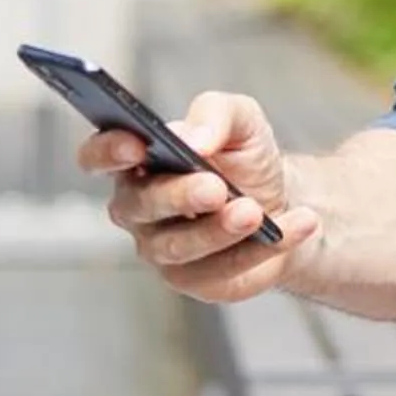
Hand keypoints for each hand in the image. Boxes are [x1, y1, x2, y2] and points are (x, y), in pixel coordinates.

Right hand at [83, 89, 321, 303]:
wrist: (282, 200)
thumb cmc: (244, 158)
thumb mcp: (240, 120)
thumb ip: (215, 114)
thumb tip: (192, 137)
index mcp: (136, 162)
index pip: (98, 157)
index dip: (108, 152)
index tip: (136, 144)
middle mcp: (138, 209)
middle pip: (142, 205)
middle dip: (180, 196)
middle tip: (216, 187)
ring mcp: (162, 249)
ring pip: (180, 246)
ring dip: (220, 230)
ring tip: (256, 212)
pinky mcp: (196, 280)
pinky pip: (223, 270)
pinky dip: (263, 249)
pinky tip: (297, 225)